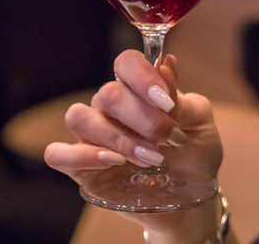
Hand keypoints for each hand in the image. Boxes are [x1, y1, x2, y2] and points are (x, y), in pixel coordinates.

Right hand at [45, 50, 222, 230]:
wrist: (192, 196)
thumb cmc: (195, 153)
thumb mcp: (200, 123)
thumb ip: (182, 98)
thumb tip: (167, 64)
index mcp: (139, 90)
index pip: (126, 63)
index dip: (142, 76)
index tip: (167, 102)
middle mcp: (111, 108)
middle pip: (107, 93)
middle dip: (143, 117)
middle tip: (169, 138)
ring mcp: (93, 137)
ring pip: (80, 118)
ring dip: (118, 138)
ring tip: (151, 157)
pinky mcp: (80, 168)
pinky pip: (58, 153)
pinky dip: (82, 155)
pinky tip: (113, 162)